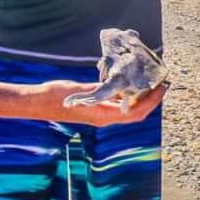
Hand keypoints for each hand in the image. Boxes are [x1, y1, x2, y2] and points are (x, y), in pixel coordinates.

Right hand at [41, 80, 167, 126]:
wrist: (37, 104)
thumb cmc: (55, 96)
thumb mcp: (80, 89)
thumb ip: (99, 88)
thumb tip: (119, 83)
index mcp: (103, 116)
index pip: (136, 112)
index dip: (152, 101)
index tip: (162, 87)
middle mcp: (105, 118)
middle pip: (137, 113)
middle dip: (152, 100)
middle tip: (162, 83)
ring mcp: (101, 115)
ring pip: (129, 110)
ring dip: (142, 98)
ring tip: (151, 81)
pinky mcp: (96, 110)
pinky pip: (118, 105)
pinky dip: (129, 96)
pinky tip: (130, 83)